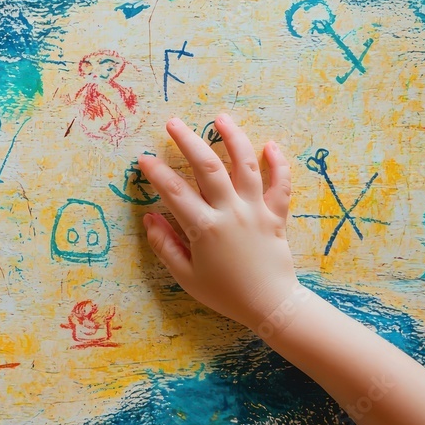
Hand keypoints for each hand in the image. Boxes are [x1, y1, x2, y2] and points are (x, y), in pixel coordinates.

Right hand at [139, 114, 299, 330]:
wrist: (270, 305)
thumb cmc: (225, 293)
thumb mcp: (187, 277)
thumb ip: (165, 246)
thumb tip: (149, 218)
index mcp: (205, 228)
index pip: (174, 191)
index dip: (156, 172)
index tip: (144, 158)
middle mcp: (230, 212)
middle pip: (208, 167)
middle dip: (188, 141)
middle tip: (173, 123)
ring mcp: (256, 210)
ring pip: (246, 165)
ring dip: (233, 138)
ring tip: (220, 118)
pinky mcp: (276, 214)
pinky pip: (280, 184)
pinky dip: (278, 163)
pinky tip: (270, 145)